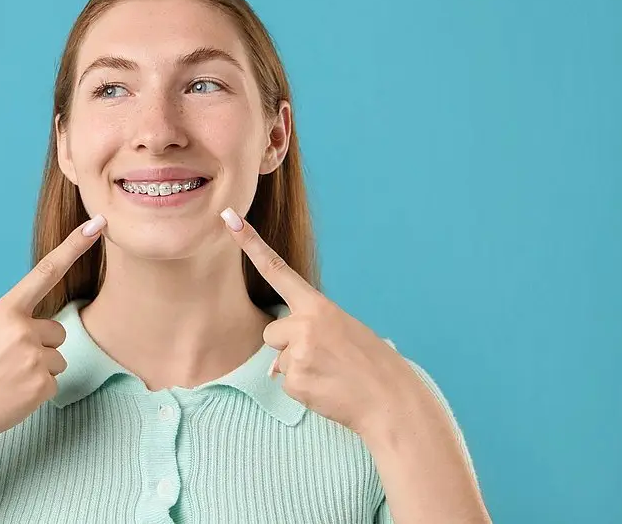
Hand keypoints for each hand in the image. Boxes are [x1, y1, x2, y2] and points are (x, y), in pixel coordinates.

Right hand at [0, 214, 107, 449]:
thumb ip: (12, 324)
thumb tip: (38, 329)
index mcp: (4, 311)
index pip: (46, 272)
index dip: (73, 247)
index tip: (97, 225)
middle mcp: (22, 329)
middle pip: (56, 331)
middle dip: (40, 346)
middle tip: (7, 364)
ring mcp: (34, 358)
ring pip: (57, 358)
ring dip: (39, 370)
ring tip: (6, 381)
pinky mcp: (43, 385)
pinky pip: (53, 382)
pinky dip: (36, 391)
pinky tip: (12, 396)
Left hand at [220, 207, 415, 436]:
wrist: (391, 401)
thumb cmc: (372, 364)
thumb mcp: (345, 331)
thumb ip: (309, 332)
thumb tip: (276, 364)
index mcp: (319, 306)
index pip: (277, 269)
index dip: (250, 245)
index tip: (230, 220)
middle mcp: (304, 325)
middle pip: (272, 333)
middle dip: (288, 347)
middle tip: (324, 358)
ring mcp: (298, 354)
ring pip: (278, 361)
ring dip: (298, 369)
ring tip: (330, 374)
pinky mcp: (295, 382)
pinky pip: (286, 384)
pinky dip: (303, 390)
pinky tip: (327, 389)